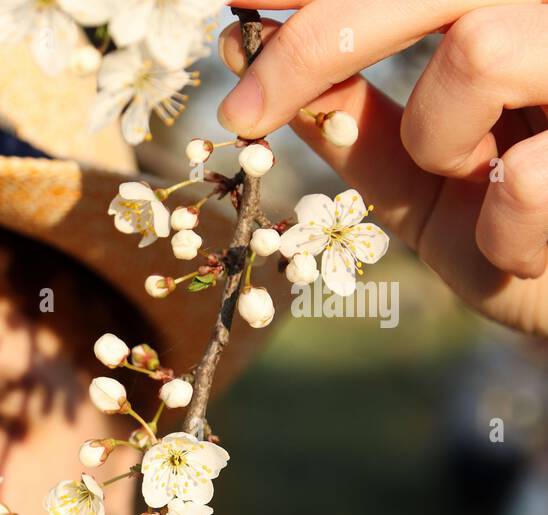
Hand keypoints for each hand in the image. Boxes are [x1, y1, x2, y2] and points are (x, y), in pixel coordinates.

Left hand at [217, 0, 547, 336]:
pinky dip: (503, 228)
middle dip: (318, 38)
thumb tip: (257, 61)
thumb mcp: (424, 183)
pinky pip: (531, 175)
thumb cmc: (524, 232)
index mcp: (511, 16)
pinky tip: (529, 242)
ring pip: (481, 49)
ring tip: (473, 182)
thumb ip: (359, 124)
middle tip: (246, 108)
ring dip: (439, 138)